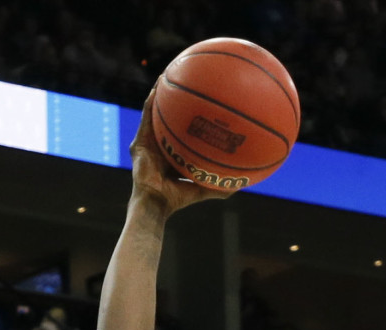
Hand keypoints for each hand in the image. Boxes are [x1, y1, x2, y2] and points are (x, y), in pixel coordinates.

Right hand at [130, 87, 235, 214]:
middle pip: (171, 115)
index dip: (192, 115)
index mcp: (173, 152)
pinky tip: (161, 84)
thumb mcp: (204, 187)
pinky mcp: (140, 140)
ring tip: (173, 70)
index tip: (205, 101)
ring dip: (163, 90)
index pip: (183, 130)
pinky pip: (147, 114)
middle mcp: (160, 143)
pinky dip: (153, 99)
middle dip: (178, 96)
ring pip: (157, 109)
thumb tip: (245, 182)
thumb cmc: (178, 199)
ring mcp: (149, 140)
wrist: (155, 203)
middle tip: (191, 78)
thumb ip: (222, 183)